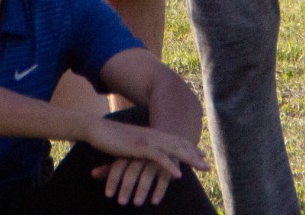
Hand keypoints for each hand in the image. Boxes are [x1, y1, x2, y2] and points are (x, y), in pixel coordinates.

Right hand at [82, 117, 206, 203]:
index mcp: (151, 133)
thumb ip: (139, 147)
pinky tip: (179, 175)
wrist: (97, 129)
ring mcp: (147, 140)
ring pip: (174, 150)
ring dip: (190, 159)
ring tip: (202, 167)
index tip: (201, 154)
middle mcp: (153, 135)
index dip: (189, 146)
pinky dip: (170, 166)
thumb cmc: (111, 137)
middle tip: (208, 164)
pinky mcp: (139, 147)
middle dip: (195, 154)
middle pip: (179, 144)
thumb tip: (144, 154)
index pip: (175, 139)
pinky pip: (159, 158)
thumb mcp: (129, 143)